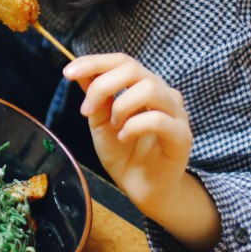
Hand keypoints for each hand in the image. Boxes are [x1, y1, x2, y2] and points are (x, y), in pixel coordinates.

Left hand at [63, 53, 220, 250]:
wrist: (144, 189)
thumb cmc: (125, 154)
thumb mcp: (100, 123)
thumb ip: (94, 97)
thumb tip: (78, 71)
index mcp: (144, 86)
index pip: (122, 61)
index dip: (94, 62)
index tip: (68, 72)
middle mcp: (163, 93)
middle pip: (134, 69)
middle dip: (102, 85)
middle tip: (87, 110)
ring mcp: (176, 113)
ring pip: (149, 88)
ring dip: (121, 105)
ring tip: (113, 126)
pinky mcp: (182, 135)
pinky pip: (157, 119)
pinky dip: (134, 126)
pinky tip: (124, 137)